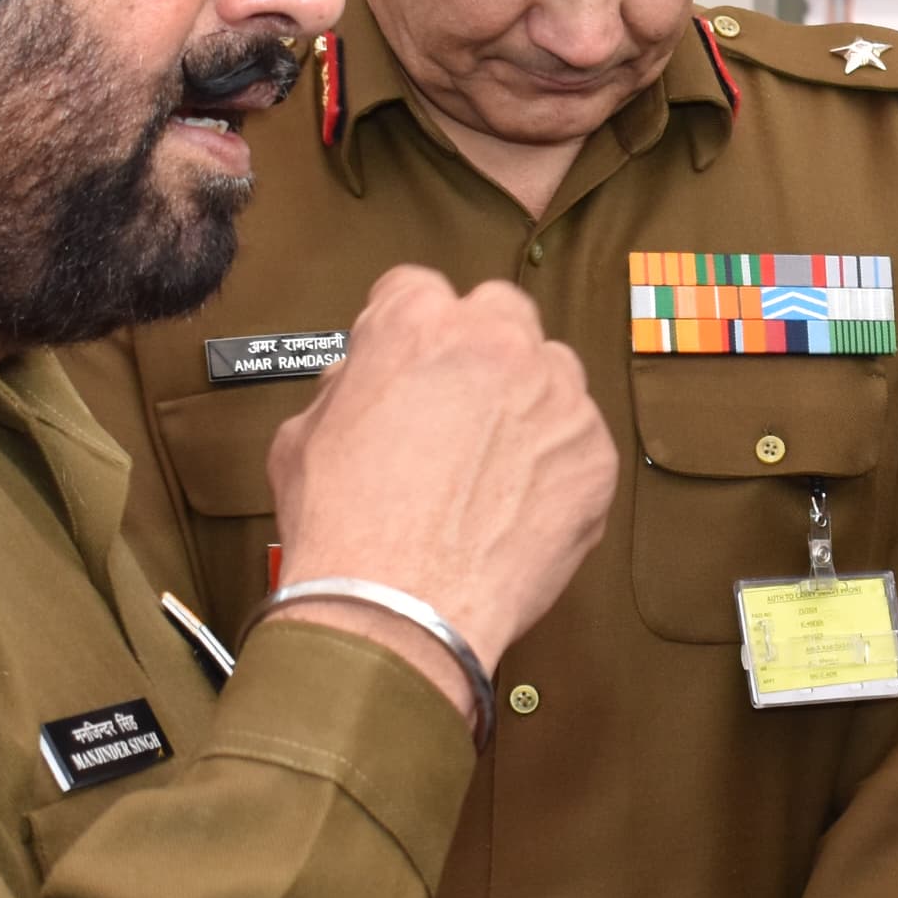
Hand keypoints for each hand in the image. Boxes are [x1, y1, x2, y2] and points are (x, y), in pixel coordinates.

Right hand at [264, 264, 615, 708]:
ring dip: (527, 402)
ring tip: (492, 465)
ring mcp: (556, 398)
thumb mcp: (303, 435)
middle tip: (460, 404)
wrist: (398, 610)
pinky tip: (519, 506)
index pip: (418, 287)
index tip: (412, 359)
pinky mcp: (594, 456)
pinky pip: (581, 441)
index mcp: (418, 323)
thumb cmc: (344, 530)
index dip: (409, 328)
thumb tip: (363, 380)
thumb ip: (346, 387)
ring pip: (552, 373)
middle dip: (481, 347)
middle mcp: (496, 344)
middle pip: (501, 313)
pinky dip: (557, 465)